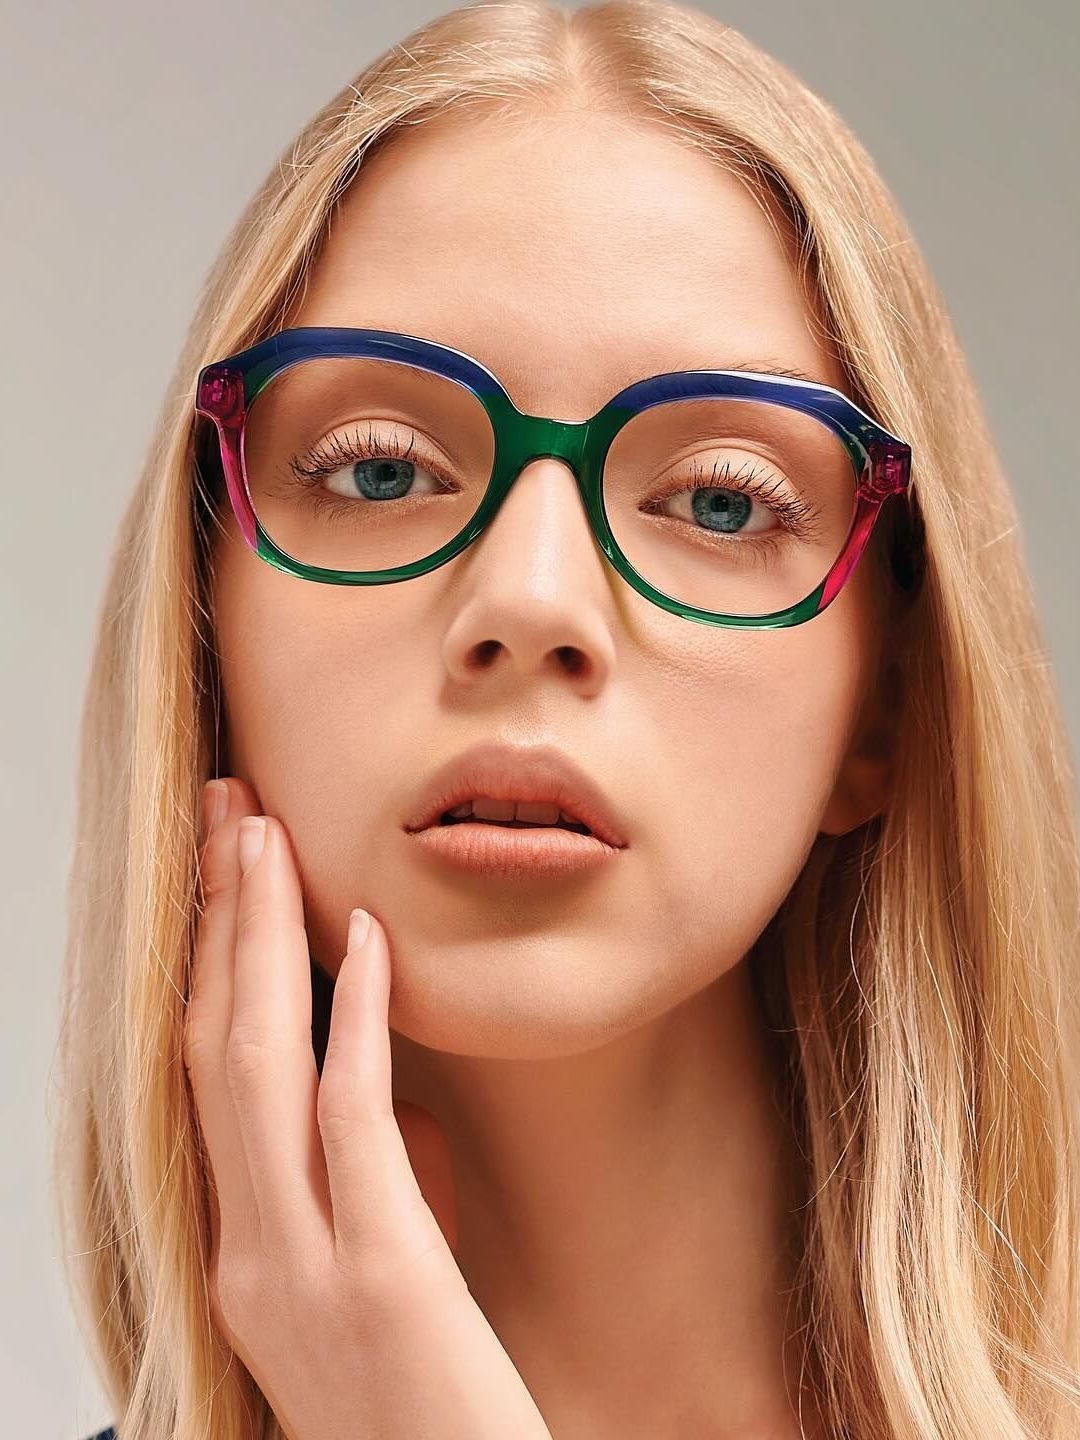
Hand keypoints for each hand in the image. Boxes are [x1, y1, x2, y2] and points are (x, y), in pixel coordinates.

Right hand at [184, 777, 551, 1439]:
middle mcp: (247, 1261)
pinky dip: (351, 1016)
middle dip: (214, 921)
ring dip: (258, 939)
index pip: (201, 1082)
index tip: (219, 870)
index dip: (202, 965)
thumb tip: (382, 1095)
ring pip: (253, 1070)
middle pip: (208, 1051)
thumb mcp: (383, 1285)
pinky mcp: (380, 1280)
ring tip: (266, 835)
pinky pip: (351, 1120)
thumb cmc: (435, 1410)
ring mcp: (301, 1273)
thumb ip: (369, 1190)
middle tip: (225, 810)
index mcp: (243, 1259)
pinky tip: (361, 937)